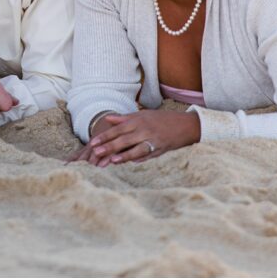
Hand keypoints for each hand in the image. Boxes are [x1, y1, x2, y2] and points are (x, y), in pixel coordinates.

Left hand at [66, 111, 199, 166]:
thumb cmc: (160, 119)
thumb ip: (124, 118)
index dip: (105, 136)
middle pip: (123, 139)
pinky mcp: (160, 148)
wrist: (184, 125)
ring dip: (123, 155)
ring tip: (111, 160)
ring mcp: (152, 139)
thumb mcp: (142, 115)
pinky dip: (138, 158)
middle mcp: (144, 129)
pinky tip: (130, 162)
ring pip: (135, 148)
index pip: (117, 129)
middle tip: (95, 152)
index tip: (92, 142)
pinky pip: (147, 154)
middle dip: (109, 146)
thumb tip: (107, 118)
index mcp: (137, 120)